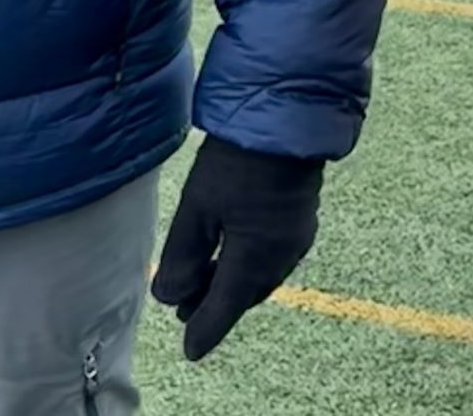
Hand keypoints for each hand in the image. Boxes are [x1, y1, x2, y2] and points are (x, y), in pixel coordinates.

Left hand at [150, 137, 323, 361]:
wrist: (286, 120)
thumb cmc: (235, 162)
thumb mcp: (197, 208)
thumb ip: (182, 257)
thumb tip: (170, 298)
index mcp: (253, 260)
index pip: (223, 309)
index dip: (204, 331)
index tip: (189, 352)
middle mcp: (280, 258)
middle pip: (242, 296)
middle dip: (214, 305)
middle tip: (185, 308)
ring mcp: (296, 241)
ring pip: (259, 279)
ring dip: (232, 285)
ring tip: (204, 280)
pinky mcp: (302, 223)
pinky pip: (272, 260)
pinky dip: (249, 266)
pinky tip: (233, 253)